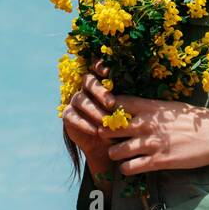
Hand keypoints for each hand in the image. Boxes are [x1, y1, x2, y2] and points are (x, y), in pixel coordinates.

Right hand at [62, 59, 119, 178]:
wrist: (108, 144)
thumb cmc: (121, 122)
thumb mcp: (126, 110)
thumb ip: (128, 99)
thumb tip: (139, 91)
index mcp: (101, 81)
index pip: (96, 66)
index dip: (99, 66)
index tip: (108, 72)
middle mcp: (86, 88)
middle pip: (88, 81)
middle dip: (99, 91)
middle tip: (111, 103)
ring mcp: (76, 100)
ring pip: (80, 99)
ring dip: (93, 110)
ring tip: (105, 121)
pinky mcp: (68, 114)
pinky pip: (71, 115)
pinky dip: (83, 123)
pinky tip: (95, 130)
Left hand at [101, 95, 208, 175]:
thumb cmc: (194, 120)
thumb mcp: (171, 107)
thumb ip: (151, 109)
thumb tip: (134, 109)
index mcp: (150, 107)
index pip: (118, 103)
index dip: (108, 109)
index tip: (108, 114)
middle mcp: (147, 124)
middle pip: (110, 128)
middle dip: (106, 135)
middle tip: (109, 139)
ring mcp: (151, 143)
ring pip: (116, 151)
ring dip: (114, 154)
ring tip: (119, 154)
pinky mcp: (157, 161)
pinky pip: (129, 167)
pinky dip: (126, 168)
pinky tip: (130, 166)